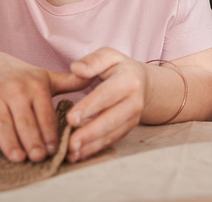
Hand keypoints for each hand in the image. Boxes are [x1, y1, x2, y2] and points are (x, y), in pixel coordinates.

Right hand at [0, 52, 90, 161]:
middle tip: (38, 158)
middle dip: (32, 139)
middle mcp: (14, 88)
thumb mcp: (46, 78)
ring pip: (1, 122)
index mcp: (36, 85)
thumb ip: (70, 82)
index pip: (45, 113)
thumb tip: (97, 78)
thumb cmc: (21, 78)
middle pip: (24, 120)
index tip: (56, 149)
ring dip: (8, 141)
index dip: (50, 132)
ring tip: (17, 158)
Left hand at [65, 47, 146, 161]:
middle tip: (70, 143)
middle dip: (90, 132)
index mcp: (129, 79)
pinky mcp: (129, 128)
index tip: (71, 118)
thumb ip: (93, 60)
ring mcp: (134, 116)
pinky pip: (112, 140)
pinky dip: (95, 149)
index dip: (90, 107)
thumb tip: (76, 69)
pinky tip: (79, 154)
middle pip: (112, 119)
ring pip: (112, 133)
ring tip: (71, 153)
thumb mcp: (108, 56)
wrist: (142, 82)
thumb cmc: (118, 68)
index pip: (107, 94)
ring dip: (91, 145)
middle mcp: (135, 100)